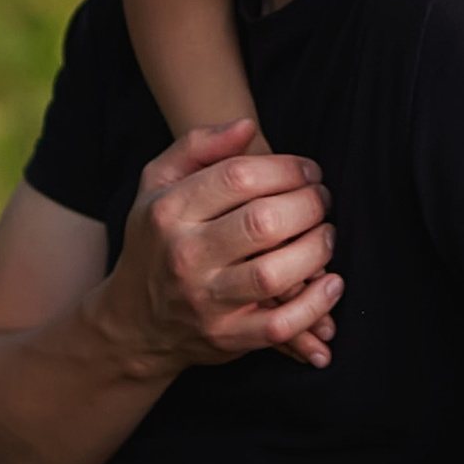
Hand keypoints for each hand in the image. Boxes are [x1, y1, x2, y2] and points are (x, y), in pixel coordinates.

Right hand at [95, 121, 342, 377]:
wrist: (133, 324)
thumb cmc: (156, 242)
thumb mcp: (157, 184)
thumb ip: (198, 147)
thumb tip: (247, 126)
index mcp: (170, 211)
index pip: (238, 177)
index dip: (286, 168)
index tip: (308, 171)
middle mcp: (185, 256)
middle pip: (262, 222)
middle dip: (308, 204)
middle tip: (321, 200)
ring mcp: (206, 301)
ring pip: (274, 274)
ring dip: (316, 250)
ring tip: (325, 235)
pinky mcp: (227, 337)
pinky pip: (280, 326)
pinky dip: (314, 306)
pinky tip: (330, 284)